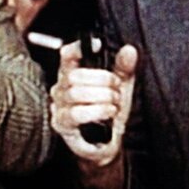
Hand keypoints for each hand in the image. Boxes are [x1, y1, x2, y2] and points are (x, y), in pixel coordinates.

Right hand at [50, 42, 137, 167]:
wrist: (107, 142)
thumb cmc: (109, 112)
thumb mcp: (120, 87)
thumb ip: (124, 68)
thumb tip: (129, 51)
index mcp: (72, 74)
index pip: (67, 56)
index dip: (78, 48)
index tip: (98, 45)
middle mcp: (61, 88)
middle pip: (75, 75)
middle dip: (102, 80)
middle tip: (116, 89)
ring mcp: (59, 106)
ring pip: (76, 93)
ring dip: (102, 97)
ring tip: (114, 103)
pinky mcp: (61, 124)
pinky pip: (76, 113)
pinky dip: (96, 111)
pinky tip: (108, 112)